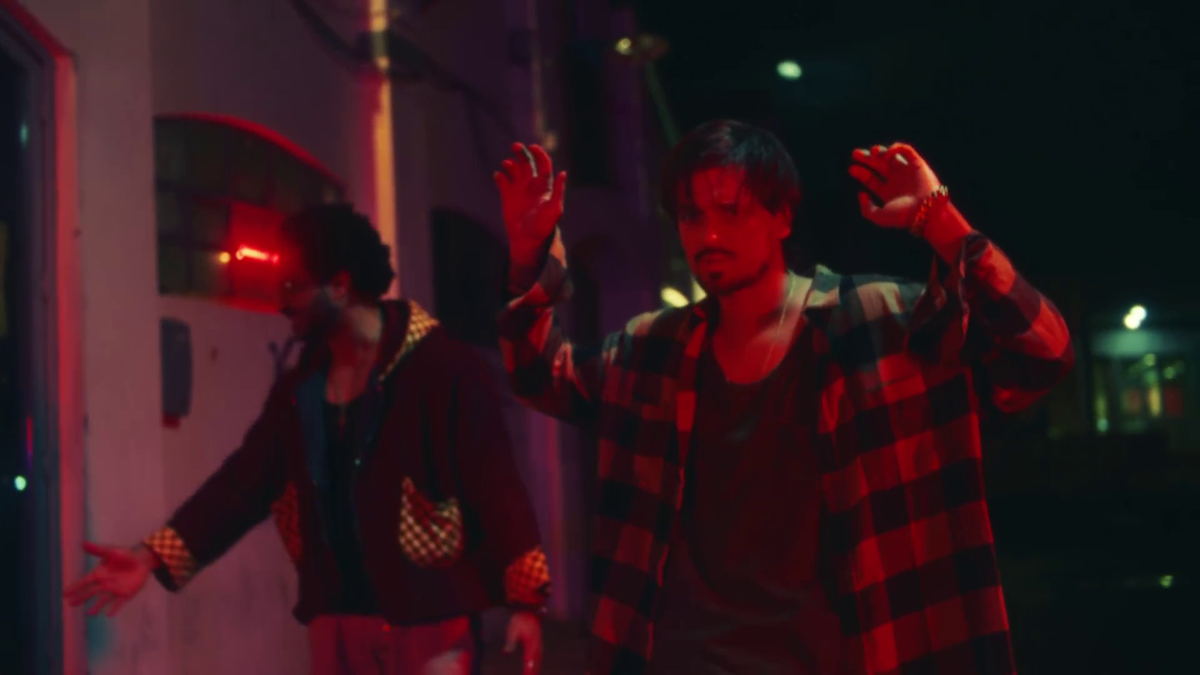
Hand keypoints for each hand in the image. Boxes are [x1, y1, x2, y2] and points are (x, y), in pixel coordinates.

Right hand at [63, 541, 155, 616]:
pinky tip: (109, 614)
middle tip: (71, 604)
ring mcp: (115, 590)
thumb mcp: (112, 551)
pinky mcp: (126, 593)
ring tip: (89, 614)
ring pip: (103, 600)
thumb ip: (98, 550)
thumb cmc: (126, 555)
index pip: (85, 582)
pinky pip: (119, 602)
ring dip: (97, 606)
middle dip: (81, 598)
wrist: (143, 560)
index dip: (75, 587)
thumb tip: (82, 543)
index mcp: (100, 574)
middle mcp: (105, 584)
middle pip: (91, 592)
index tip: (64, 593)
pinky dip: (115, 608)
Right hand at [493, 143, 566, 261]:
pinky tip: (499, 177)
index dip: (539, 153)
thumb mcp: (555, 209)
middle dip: (522, 152)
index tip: (532, 147)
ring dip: (510, 164)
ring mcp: (519, 190)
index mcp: (544, 186)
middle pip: (527, 163)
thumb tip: (563, 172)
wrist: (528, 240)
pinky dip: (499, 176)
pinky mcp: (508, 197)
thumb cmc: (544, 226)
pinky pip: (502, 181)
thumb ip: (558, 190)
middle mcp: (531, 185)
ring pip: (514, 170)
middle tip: (515, 146)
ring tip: (507, 164)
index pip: (543, 164)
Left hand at [503, 610, 542, 674]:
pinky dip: (536, 663)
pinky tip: (534, 667)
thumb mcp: (512, 630)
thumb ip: (510, 642)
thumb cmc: (519, 620)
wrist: (528, 609)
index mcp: (531, 644)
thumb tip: (506, 653)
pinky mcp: (537, 643)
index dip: (529, 671)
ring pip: (538, 660)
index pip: (529, 662)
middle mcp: (536, 646)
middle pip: (536, 663)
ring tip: (533, 674)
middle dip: (533, 672)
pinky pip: (538, 656)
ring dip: (536, 668)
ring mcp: (538, 644)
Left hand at [848, 143, 941, 227]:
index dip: (861, 173)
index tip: (851, 168)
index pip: (871, 180)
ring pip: (891, 157)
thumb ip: (866, 209)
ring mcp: (907, 172)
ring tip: (872, 152)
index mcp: (888, 193)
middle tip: (855, 153)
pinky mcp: (918, 164)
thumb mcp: (878, 217)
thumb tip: (861, 193)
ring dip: (880, 151)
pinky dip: (897, 148)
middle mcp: (897, 182)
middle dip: (866, 159)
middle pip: (878, 166)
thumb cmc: (902, 216)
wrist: (925, 211)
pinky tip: (887, 154)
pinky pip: (907, 151)